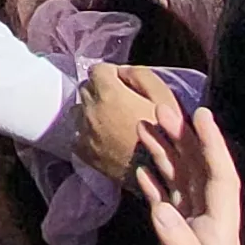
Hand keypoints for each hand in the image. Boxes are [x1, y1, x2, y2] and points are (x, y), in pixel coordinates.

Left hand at [73, 62, 184, 184]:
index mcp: (109, 93)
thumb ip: (141, 75)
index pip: (97, 69)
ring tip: (111, 122)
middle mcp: (90, 110)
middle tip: (121, 103)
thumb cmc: (167, 134)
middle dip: (101, 91)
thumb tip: (122, 70)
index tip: (124, 85)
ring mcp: (84, 132)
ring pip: (79, 110)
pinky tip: (104, 138)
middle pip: (87, 88)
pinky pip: (77, 134)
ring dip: (91, 111)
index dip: (112, 74)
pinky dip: (87, 133)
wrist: (160, 175)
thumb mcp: (164, 98)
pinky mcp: (84, 152)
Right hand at [139, 108, 244, 244]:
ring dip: (167, 158)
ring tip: (146, 129)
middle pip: (197, 174)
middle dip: (183, 140)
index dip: (211, 145)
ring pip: (180, 188)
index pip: (219, 177)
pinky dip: (154, 188)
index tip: (200, 112)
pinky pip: (164, 211)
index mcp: (220, 233)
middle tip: (161, 107)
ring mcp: (192, 242)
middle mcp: (208, 230)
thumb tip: (160, 206)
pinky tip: (142, 173)